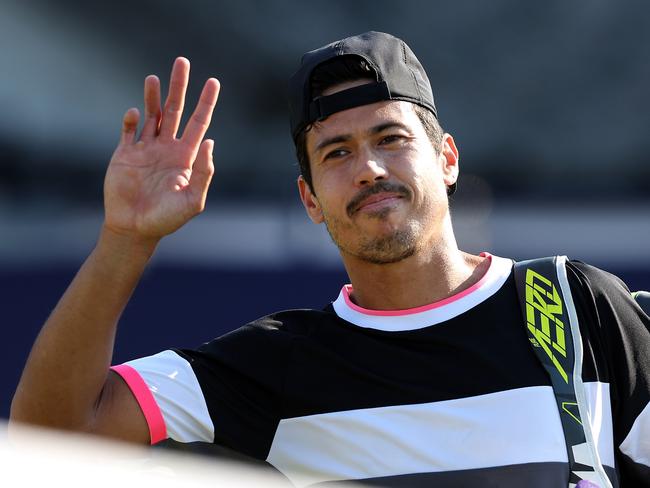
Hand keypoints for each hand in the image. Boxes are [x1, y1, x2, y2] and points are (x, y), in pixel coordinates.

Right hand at [103, 57, 219, 241]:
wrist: (135, 229)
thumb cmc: (166, 219)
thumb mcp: (193, 200)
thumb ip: (204, 173)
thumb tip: (209, 142)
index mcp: (186, 157)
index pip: (199, 123)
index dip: (206, 103)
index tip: (213, 81)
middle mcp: (167, 148)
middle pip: (176, 110)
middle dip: (179, 87)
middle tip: (182, 62)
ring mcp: (146, 149)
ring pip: (152, 114)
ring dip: (152, 96)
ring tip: (153, 78)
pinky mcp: (124, 154)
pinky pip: (128, 130)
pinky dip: (131, 120)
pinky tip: (134, 113)